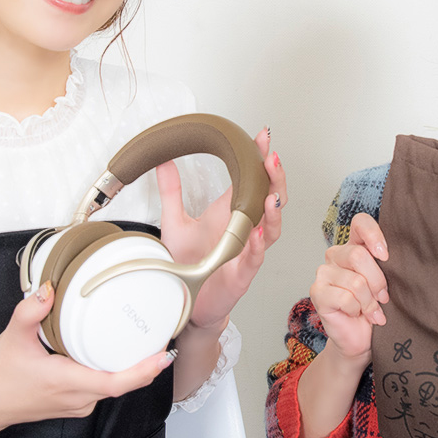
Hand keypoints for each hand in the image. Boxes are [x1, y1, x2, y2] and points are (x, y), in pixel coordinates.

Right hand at [0, 284, 170, 435]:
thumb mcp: (11, 338)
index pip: (115, 383)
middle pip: (122, 385)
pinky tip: (120, 356)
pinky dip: (116, 374)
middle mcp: (77, 398)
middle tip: (163, 338)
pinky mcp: (75, 405)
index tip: (162, 356)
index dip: (142, 371)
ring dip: (132, 370)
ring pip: (113, 388)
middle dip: (145, 365)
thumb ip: (30, 311)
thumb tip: (49, 289)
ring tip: (147, 344)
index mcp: (66, 382)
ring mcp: (77, 405)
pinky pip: (103, 390)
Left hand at [155, 127, 285, 329]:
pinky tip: (256, 231)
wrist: (185, 300)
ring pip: (271, 228)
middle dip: (275, 179)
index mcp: (231, 212)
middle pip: (272, 200)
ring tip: (271, 193)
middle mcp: (244, 229)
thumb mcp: (174, 221)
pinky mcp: (241, 274)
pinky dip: (256, 244)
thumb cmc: (188, 262)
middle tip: (271, 159)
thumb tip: (162, 160)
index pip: (252, 180)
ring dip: (274, 210)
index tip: (260, 137)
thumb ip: (171, 191)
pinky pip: (254, 258)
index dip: (258, 159)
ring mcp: (247, 251)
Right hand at [309, 212, 388, 364]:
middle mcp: (336, 255)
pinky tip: (358, 315)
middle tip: (383, 298)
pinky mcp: (317, 293)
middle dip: (377, 282)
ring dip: (369, 301)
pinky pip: (345, 297)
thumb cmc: (374, 310)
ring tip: (371, 311)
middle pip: (358, 255)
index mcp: (354, 247)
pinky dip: (357, 310)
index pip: (360, 223)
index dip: (374, 235)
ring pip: (355, 280)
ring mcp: (323, 273)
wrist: (361, 340)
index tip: (386, 255)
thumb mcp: (385, 284)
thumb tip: (390, 256)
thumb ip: (384, 265)